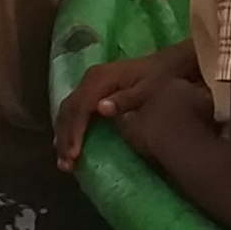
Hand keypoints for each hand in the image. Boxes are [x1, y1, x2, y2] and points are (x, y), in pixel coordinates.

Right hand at [51, 44, 189, 172]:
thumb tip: (100, 108)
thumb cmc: (159, 78)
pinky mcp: (91, 91)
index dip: (75, 131)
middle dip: (65, 138)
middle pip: (69, 110)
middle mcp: (90, 79)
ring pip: (67, 111)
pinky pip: (73, 111)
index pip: (81, 106)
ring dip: (63, 136)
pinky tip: (68, 146)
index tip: (75, 154)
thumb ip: (125, 100)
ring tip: (65, 162)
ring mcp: (89, 84)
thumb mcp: (148, 88)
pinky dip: (68, 129)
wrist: (167, 64)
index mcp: (101, 78)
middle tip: (66, 164)